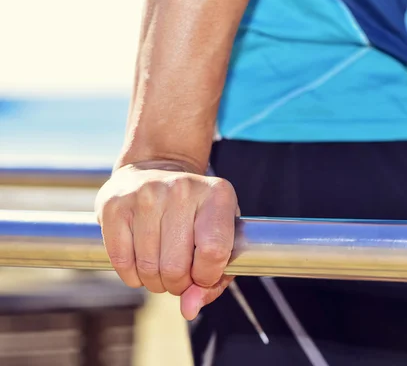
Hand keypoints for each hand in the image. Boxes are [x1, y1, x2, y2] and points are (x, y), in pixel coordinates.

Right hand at [95, 160, 238, 319]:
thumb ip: (215, 280)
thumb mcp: (221, 237)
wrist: (157, 168)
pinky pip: (122, 262)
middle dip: (178, 284)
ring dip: (155, 282)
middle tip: (178, 276)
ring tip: (161, 268)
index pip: (214, 252)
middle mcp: (182, 189)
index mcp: (217, 195)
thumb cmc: (196, 213)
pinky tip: (141, 264)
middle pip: (177, 266)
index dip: (206, 277)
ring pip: (149, 268)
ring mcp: (146, 194)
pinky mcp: (114, 204)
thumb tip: (188, 309)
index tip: (202, 275)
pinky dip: (132, 276)